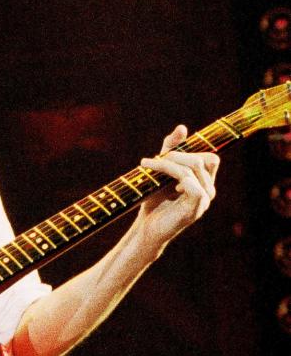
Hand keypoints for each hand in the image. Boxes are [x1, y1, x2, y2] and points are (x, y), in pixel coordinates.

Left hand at [135, 125, 218, 245]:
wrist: (146, 227)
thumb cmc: (154, 199)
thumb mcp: (160, 170)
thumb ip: (170, 150)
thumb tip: (183, 127)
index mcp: (204, 181)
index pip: (210, 157)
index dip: (190, 150)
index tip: (164, 153)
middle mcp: (209, 190)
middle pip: (203, 159)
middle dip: (176, 155)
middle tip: (151, 161)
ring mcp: (205, 200)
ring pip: (194, 167)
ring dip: (167, 163)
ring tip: (147, 166)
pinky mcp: (195, 208)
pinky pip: (190, 183)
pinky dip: (173, 176)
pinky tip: (164, 185)